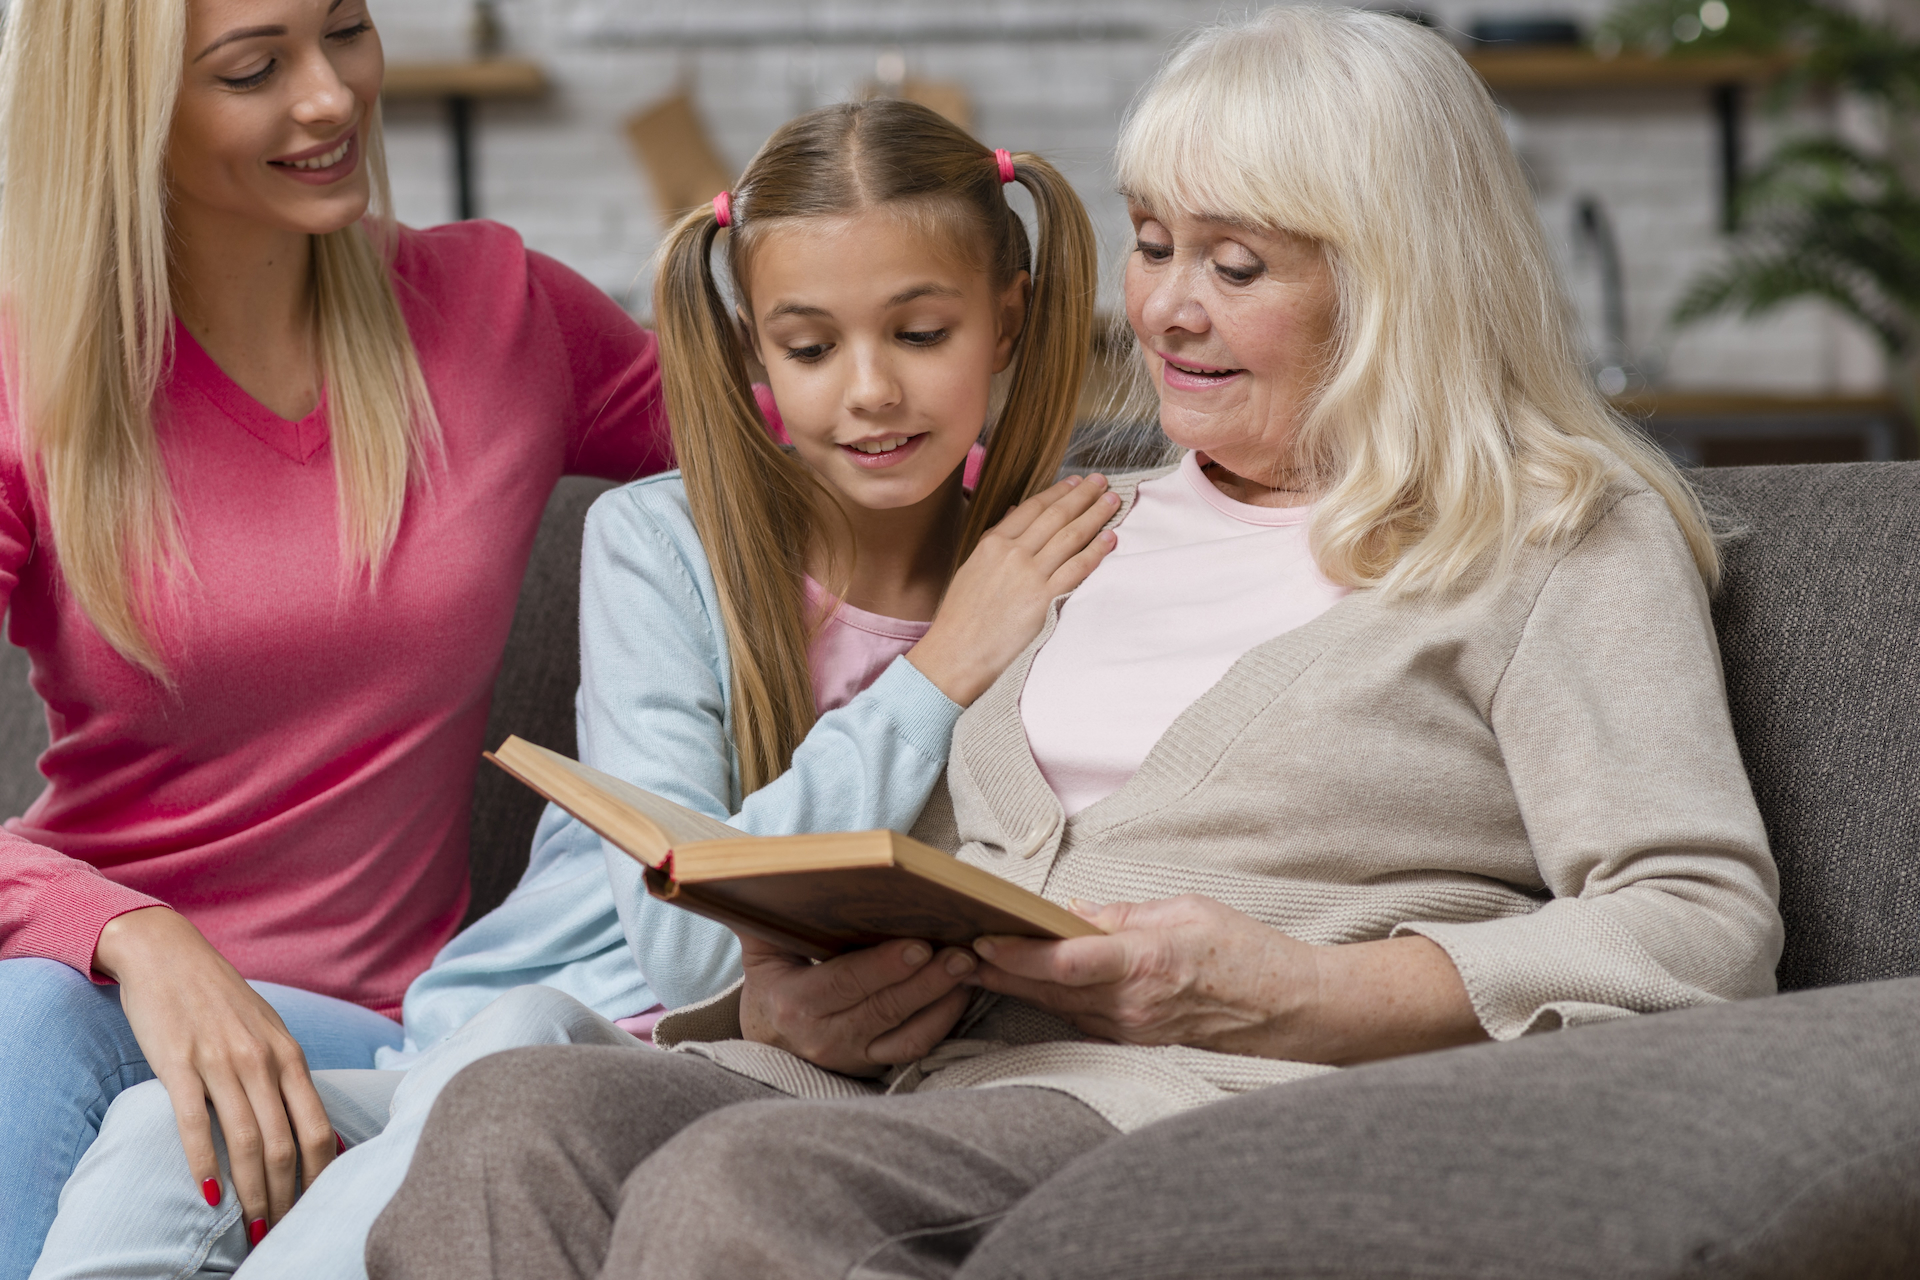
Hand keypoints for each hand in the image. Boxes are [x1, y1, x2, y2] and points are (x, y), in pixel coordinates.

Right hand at [93, 907, 335, 1239]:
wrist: (168, 953)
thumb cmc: (220, 999)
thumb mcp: (268, 1031)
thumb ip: (286, 1076)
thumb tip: (312, 1128)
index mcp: (288, 1055)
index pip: (317, 1127)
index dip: (320, 1174)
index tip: (317, 1208)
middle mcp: (261, 1060)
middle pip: (284, 1143)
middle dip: (286, 1194)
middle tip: (281, 1232)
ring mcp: (220, 1062)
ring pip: (246, 1140)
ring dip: (251, 1191)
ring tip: (252, 1228)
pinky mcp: (178, 1064)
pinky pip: (193, 1123)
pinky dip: (203, 1163)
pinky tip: (208, 1194)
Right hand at [737, 934, 976, 1076]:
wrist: (768, 1044)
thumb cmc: (771, 986)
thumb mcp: (762, 951)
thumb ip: (767, 917)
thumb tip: (769, 871)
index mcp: (794, 1003)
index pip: (844, 983)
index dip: (883, 967)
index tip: (918, 946)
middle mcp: (824, 1036)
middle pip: (884, 1008)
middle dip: (927, 981)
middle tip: (960, 953)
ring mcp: (853, 1055)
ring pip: (906, 1033)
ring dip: (942, 1000)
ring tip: (968, 968)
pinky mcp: (874, 1065)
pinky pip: (915, 1049)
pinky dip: (942, 1022)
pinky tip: (960, 993)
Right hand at [907, 474, 1119, 705]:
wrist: (956, 652)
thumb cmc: (961, 617)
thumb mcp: (971, 568)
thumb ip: (994, 540)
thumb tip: (1013, 513)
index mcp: (992, 543)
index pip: (1032, 508)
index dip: (1057, 492)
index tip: (1075, 482)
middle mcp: (1012, 553)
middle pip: (1056, 516)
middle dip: (1082, 495)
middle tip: (1101, 481)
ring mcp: (1030, 575)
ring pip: (1070, 536)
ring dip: (1095, 515)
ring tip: (1112, 501)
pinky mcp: (1044, 599)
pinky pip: (1077, 569)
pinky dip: (1096, 551)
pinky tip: (1110, 538)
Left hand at [968, 895, 1486, 1065]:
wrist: (1296, 1013)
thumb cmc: (1248, 954)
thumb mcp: (1187, 911)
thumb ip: (1123, 915)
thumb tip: (1070, 912)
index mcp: (1146, 962)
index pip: (1066, 960)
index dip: (1017, 953)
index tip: (978, 939)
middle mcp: (1132, 1006)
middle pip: (1046, 988)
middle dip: (994, 969)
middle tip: (946, 948)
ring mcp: (1131, 1033)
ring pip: (1057, 1006)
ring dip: (1014, 985)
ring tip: (968, 962)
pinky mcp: (1134, 1047)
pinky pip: (1079, 1020)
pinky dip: (1049, 1000)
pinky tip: (1022, 984)